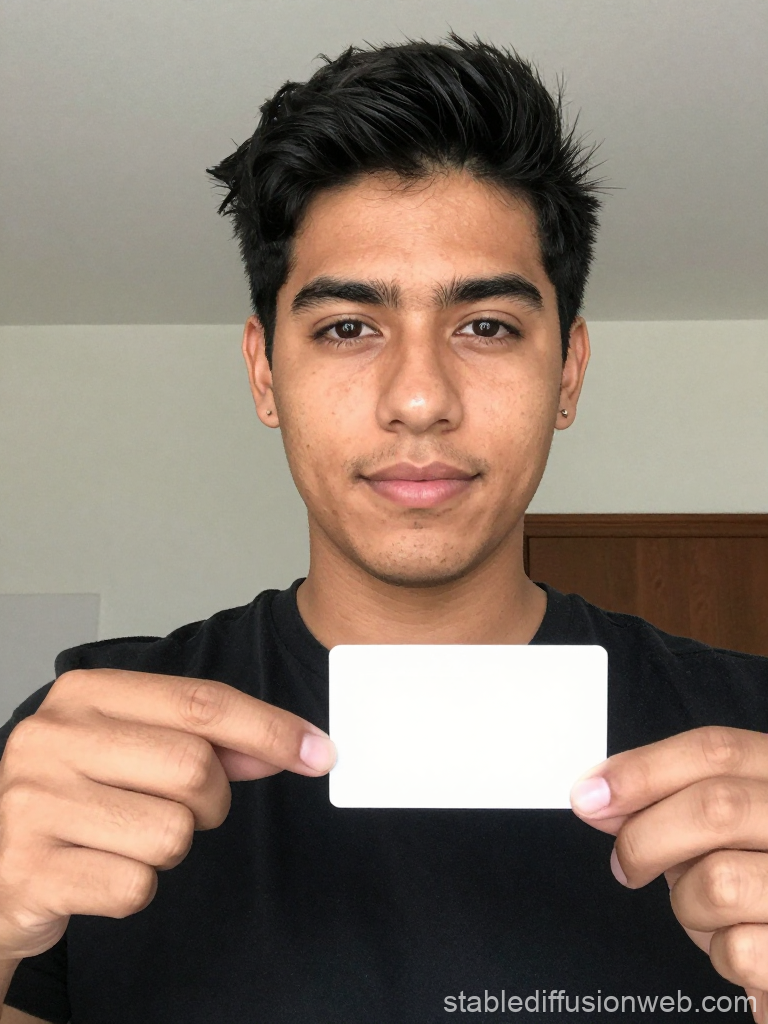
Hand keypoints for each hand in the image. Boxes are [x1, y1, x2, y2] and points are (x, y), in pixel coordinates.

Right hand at [0, 668, 335, 960]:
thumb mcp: (135, 748)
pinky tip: (99, 871)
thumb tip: (290, 744)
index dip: (269, 728)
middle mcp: (51, 737)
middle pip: (194, 767)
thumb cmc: (79, 797)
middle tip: (175, 807)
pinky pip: (136, 886)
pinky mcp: (30, 869)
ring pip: (171, 832)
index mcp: (84, 694)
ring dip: (170, 847)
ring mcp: (33, 803)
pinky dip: (134, 888)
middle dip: (209, 800)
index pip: (201, 702)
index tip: (318, 750)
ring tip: (125, 837)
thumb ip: (209, 740)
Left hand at [570, 727, 767, 1021]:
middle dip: (646, 840)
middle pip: (714, 808)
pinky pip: (738, 949)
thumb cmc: (767, 868)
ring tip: (708, 912)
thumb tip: (599, 796)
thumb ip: (675, 798)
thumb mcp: (736, 819)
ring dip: (688, 908)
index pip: (715, 750)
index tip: (591, 795)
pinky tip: (743, 944)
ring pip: (717, 883)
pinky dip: (722, 955)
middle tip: (626, 866)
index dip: (643, 769)